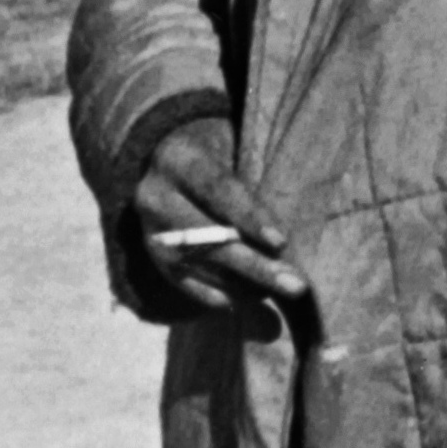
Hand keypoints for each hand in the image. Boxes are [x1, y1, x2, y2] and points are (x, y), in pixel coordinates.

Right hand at [126, 115, 308, 318]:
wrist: (170, 164)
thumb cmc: (220, 154)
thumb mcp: (235, 150)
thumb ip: (257, 184)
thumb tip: (288, 237)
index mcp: (178, 159)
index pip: (217, 189)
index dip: (249, 216)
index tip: (281, 242)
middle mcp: (155, 197)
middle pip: (209, 238)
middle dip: (255, 265)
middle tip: (296, 285)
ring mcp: (151, 232)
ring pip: (201, 266)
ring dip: (245, 285)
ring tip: (285, 292)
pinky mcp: (154, 258)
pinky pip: (188, 285)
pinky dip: (224, 294)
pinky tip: (255, 297)